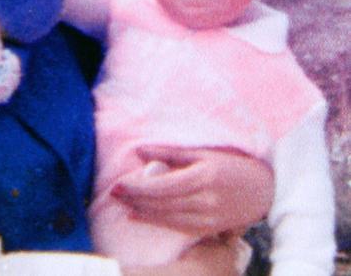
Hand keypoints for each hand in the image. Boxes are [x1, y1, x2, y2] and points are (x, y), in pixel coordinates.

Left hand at [111, 145, 272, 235]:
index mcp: (202, 177)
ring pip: (168, 217)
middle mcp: (205, 201)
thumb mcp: (203, 153)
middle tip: (113, 193)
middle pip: (162, 203)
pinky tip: (138, 216)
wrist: (265, 189)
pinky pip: (178, 227)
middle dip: (135, 199)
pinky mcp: (210, 228)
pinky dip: (156, 221)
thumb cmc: (232, 165)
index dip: (139, 187)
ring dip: (141, 211)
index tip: (119, 184)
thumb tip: (140, 151)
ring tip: (122, 203)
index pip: (163, 185)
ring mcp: (209, 218)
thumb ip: (170, 153)